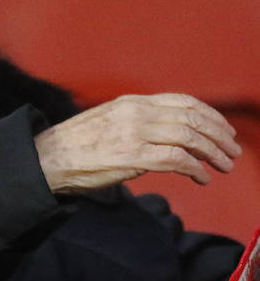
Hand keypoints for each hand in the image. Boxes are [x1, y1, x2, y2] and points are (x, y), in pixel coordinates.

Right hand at [34, 93, 240, 193]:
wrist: (47, 158)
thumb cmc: (77, 145)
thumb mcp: (109, 120)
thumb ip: (137, 121)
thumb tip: (167, 132)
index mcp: (131, 102)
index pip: (184, 102)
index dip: (211, 116)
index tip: (224, 130)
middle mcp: (135, 113)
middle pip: (193, 118)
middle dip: (219, 136)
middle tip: (233, 152)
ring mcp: (134, 133)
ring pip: (190, 137)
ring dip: (213, 153)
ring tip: (224, 166)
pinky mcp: (132, 157)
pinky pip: (177, 160)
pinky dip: (196, 169)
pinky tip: (201, 178)